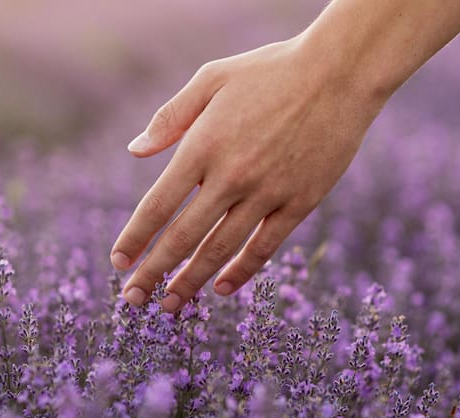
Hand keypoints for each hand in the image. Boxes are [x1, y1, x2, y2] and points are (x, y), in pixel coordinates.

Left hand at [110, 34, 386, 312]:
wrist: (340, 72)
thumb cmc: (271, 70)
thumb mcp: (212, 78)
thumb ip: (171, 117)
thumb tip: (135, 150)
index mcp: (203, 145)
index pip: (157, 205)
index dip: (135, 238)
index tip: (118, 262)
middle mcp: (231, 176)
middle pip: (182, 237)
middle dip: (153, 272)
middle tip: (133, 299)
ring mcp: (267, 193)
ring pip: (220, 250)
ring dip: (191, 281)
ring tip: (171, 305)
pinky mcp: (300, 202)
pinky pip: (265, 247)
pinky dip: (241, 271)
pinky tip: (221, 289)